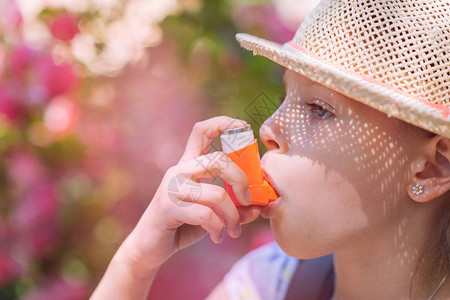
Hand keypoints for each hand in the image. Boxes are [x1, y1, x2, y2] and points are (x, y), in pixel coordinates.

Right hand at [119, 116, 262, 275]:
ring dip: (233, 217)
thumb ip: (235, 207)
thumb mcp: (214, 214)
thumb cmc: (182, 225)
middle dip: (241, 180)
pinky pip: (205, 215)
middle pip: (218, 160)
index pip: (202, 130)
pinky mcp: (167, 207)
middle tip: (248, 200)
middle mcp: (178, 171)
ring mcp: (171, 188)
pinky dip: (218, 229)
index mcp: (189, 165)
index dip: (224, 123)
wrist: (149, 248)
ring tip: (233, 231)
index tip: (244, 129)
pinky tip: (217, 237)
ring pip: (217, 194)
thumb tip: (261, 206)